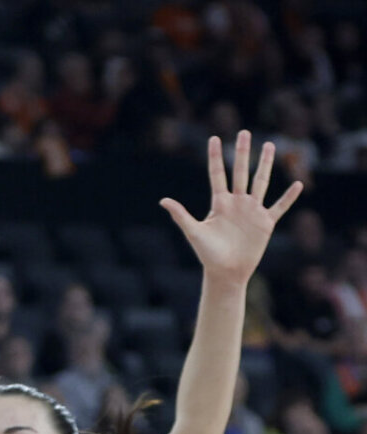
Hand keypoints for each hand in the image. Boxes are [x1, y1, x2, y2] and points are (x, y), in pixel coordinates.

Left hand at [160, 130, 302, 285]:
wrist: (225, 272)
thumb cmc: (208, 254)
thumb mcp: (194, 232)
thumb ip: (180, 215)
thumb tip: (163, 201)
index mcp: (219, 203)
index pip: (217, 175)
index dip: (215, 157)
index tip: (213, 138)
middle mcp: (237, 203)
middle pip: (240, 172)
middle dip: (242, 152)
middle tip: (244, 132)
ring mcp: (252, 211)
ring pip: (260, 182)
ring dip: (265, 164)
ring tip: (269, 145)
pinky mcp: (265, 222)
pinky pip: (279, 207)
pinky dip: (288, 197)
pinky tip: (298, 184)